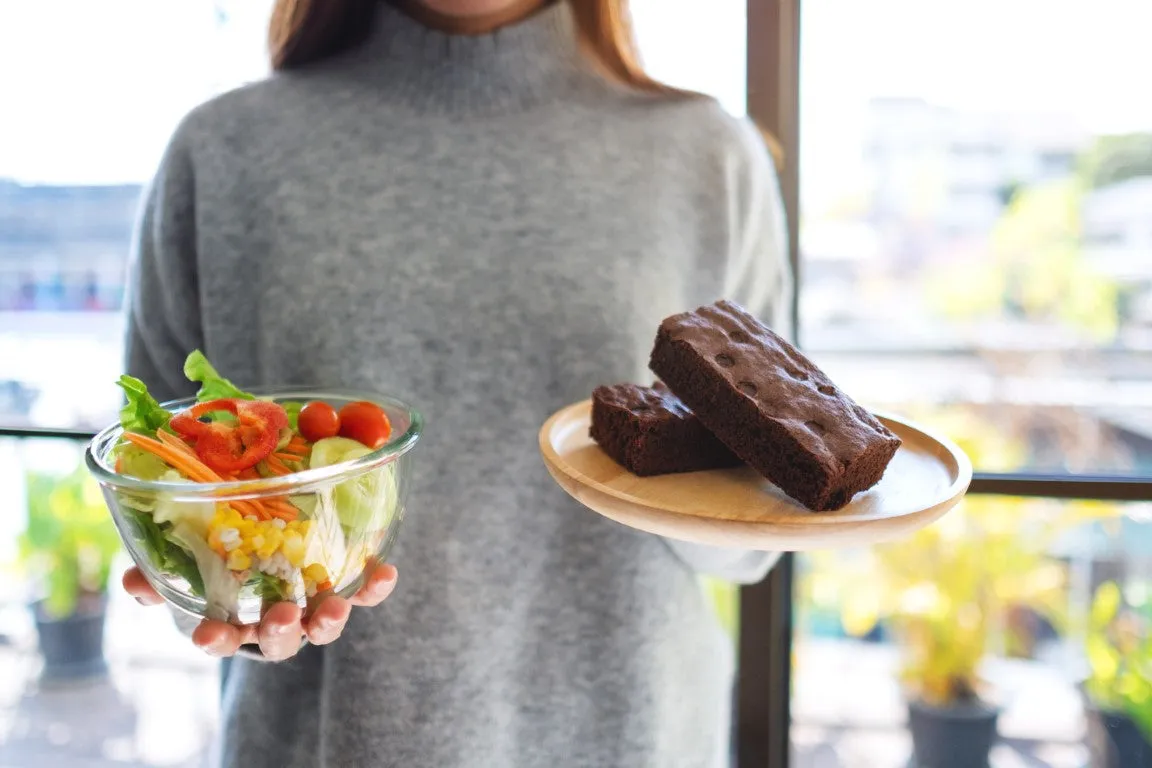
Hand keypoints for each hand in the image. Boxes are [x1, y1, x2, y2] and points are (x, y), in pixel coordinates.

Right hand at [121, 562, 397, 660]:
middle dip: (280, 632)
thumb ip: (161, 573)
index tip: (205, 635)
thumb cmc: (227, 557)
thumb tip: (132, 580)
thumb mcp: (190, 562)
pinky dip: (373, 588)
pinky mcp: (346, 589)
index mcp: (236, 619)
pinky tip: (385, 572)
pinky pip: (363, 593)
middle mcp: (277, 621)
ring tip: (336, 607)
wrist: (280, 536)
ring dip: (329, 620)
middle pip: (280, 641)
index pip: (222, 640)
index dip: (214, 640)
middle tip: (282, 616)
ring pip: (322, 627)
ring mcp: (313, 609)